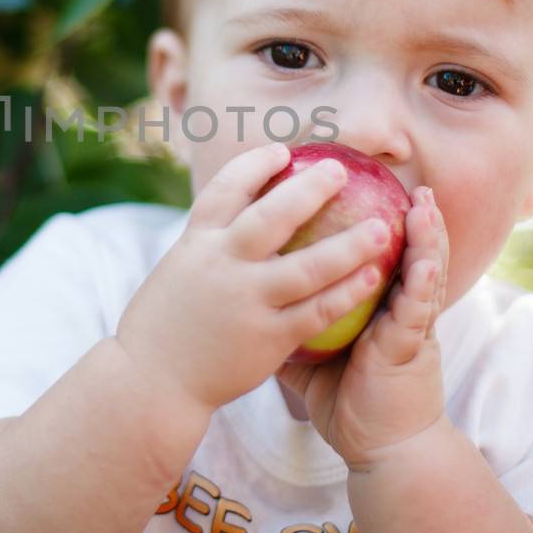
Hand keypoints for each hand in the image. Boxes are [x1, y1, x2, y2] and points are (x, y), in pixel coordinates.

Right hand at [115, 140, 396, 413]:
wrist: (150, 382)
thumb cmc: (165, 325)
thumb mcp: (178, 270)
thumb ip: (209, 245)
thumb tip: (237, 216)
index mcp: (196, 243)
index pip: (225, 190)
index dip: (254, 165)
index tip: (281, 151)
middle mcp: (222, 265)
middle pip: (272, 217)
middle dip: (309, 189)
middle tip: (340, 170)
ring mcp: (246, 301)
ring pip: (307, 267)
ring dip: (349, 245)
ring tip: (382, 229)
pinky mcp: (266, 338)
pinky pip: (316, 312)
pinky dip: (346, 293)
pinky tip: (372, 277)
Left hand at [276, 186, 450, 469]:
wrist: (381, 452)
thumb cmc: (347, 404)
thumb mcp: (310, 357)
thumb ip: (290, 324)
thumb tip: (250, 300)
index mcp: (375, 307)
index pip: (378, 255)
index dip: (376, 223)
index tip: (365, 188)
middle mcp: (394, 310)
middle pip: (404, 253)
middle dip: (409, 217)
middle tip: (406, 181)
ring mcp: (406, 328)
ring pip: (420, 272)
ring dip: (427, 238)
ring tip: (424, 204)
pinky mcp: (410, 350)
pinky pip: (417, 311)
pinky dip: (423, 283)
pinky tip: (425, 263)